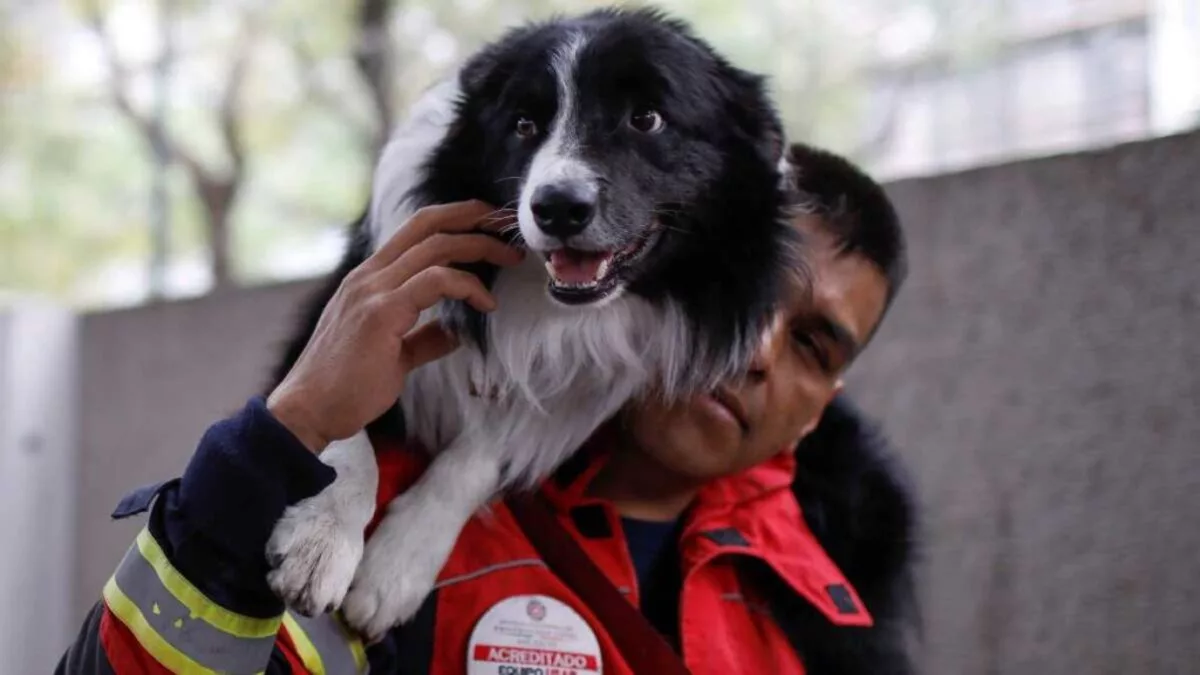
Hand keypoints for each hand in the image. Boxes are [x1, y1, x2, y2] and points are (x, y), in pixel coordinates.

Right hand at [267, 200, 522, 452]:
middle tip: (507, 226)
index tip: (488, 224)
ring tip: (509, 260)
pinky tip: (486, 304)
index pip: (415, 229)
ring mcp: (372, 291)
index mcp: (369, 279)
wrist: (309, 411)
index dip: (455, 218)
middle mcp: (368, 276)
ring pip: (435, 246)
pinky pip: (435, 281)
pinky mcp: (381, 313)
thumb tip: (455, 333)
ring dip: (480, 247)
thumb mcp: (393, 354)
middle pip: (428, 224)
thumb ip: (422, 338)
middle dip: (474, 217)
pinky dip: (467, 286)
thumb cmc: (346, 386)